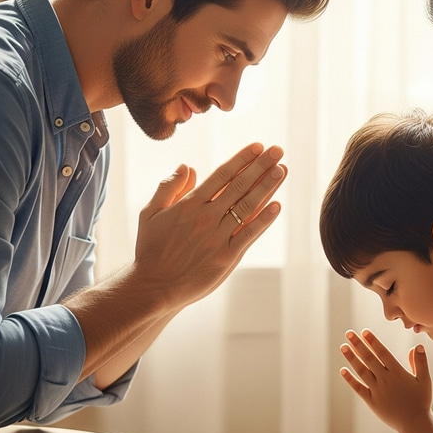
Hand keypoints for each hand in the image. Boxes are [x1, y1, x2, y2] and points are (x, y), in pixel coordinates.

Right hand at [133, 143, 286, 307]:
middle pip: (239, 186)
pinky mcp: (226, 258)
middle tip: (278, 150)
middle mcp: (207, 217)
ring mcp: (218, 237)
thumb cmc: (150, 250)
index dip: (242, 159)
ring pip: (248, 206)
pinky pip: (249, 235)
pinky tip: (277, 206)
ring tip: (282, 170)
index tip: (258, 146)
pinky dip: (264, 220)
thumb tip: (188, 166)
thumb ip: (168, 187)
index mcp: (190, 204)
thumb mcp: (150, 213)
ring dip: (267, 187)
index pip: (222, 175)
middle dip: (261, 166)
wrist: (154, 286)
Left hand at [340, 330, 431, 432]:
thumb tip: (417, 346)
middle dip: (358, 345)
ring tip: (343, 347)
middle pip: (370, 358)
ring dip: (352, 358)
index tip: (364, 332)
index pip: (383, 353)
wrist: (415, 423)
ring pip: (362, 371)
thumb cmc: (421, 401)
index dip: (373, 341)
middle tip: (349, 333)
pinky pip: (359, 388)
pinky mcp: (372, 402)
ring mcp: (377, 390)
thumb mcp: (425, 380)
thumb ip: (420, 362)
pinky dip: (350, 379)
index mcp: (398, 372)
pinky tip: (343, 370)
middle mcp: (386, 379)